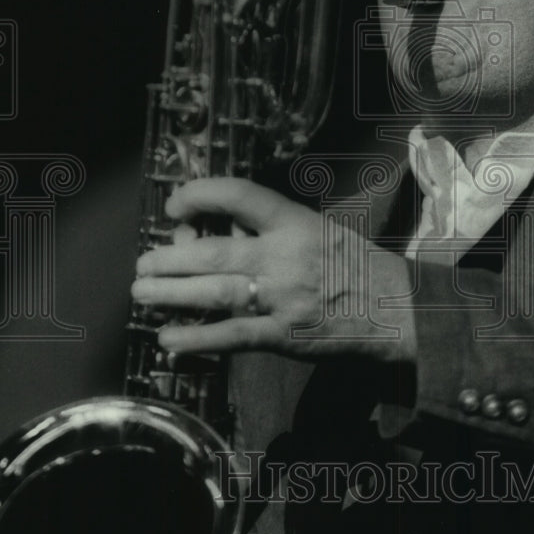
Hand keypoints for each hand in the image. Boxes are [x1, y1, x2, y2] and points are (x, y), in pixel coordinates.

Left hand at [130, 178, 416, 364]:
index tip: (174, 206)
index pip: (238, 196)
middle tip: (143, 264)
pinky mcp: (283, 335)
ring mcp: (281, 297)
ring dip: (171, 294)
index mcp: (293, 222)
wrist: (392, 308)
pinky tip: (168, 338)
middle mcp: (283, 256)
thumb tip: (217, 230)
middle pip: (213, 253)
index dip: (198, 195)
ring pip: (214, 293)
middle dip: (169, 258)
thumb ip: (270, 229)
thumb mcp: (315, 229)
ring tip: (141, 293)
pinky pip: (231, 335)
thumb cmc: (351, 264)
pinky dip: (196, 338)